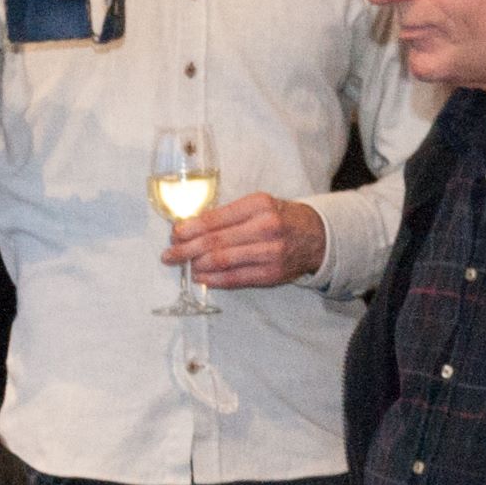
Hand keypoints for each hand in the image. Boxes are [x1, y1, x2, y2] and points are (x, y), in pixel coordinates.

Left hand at [163, 193, 326, 288]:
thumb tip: (189, 227)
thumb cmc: (279, 218)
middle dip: (186, 249)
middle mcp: (265, 227)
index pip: (215, 218)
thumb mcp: (258, 206)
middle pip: (215, 241)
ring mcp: (270, 253)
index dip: (190, 228)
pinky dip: (213, 279)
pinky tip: (200, 277)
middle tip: (169, 255)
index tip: (174, 233)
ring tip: (184, 265)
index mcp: (259, 205)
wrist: (316, 236)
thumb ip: (227, 215)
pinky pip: (235, 278)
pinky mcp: (271, 274)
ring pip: (222, 260)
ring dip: (197, 265)